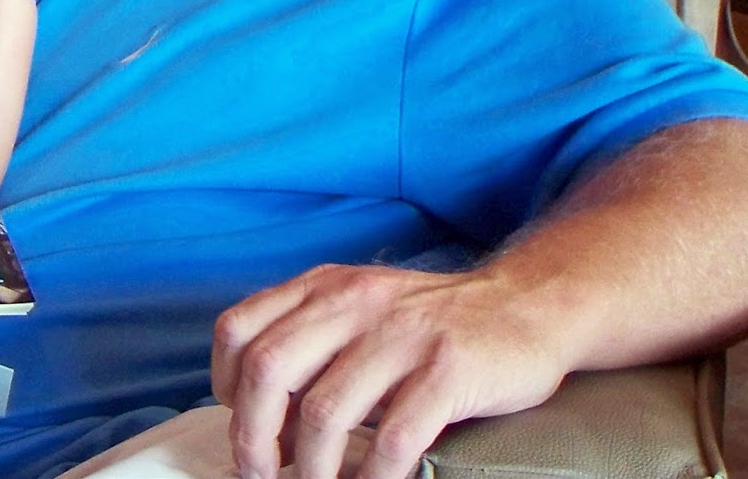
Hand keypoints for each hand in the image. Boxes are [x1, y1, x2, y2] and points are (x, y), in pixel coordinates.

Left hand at [212, 262, 570, 478]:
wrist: (524, 305)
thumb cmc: (429, 322)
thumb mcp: (358, 309)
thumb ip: (310, 344)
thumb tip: (261, 420)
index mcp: (322, 287)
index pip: (239, 329)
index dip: (223, 385)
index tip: (240, 425)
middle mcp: (353, 303)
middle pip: (268, 369)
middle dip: (253, 436)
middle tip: (262, 476)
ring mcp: (401, 335)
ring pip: (325, 412)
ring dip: (313, 470)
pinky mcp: (448, 370)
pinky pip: (394, 438)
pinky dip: (375, 478)